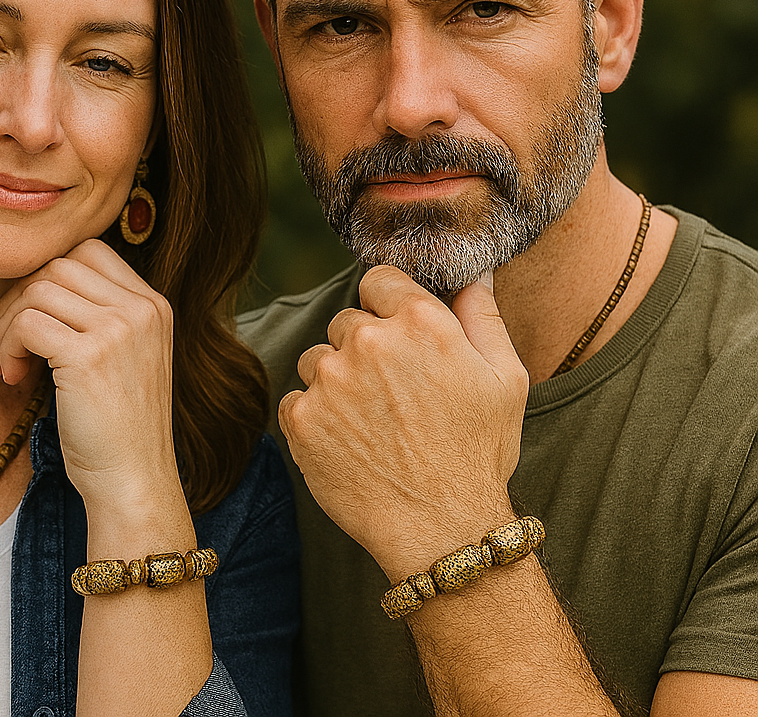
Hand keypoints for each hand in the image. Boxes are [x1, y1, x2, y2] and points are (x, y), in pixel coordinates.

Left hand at [0, 239, 178, 510]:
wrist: (134, 482)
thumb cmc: (118, 429)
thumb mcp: (121, 358)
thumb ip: (94, 317)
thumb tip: (28, 286)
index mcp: (153, 305)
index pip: (90, 252)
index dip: (45, 276)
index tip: (23, 315)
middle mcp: (143, 309)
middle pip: (59, 264)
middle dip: (18, 298)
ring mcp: (120, 329)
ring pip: (39, 290)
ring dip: (7, 325)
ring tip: (6, 366)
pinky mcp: (91, 355)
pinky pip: (28, 324)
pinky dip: (7, 346)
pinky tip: (12, 377)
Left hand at [278, 266, 528, 578]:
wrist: (443, 530)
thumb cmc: (478, 454)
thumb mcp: (505, 378)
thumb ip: (482, 315)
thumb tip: (473, 272)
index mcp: (419, 321)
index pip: (378, 280)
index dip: (387, 306)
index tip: (396, 336)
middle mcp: (368, 341)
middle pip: (346, 322)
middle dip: (364, 349)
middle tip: (392, 395)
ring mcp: (330, 380)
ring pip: (317, 359)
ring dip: (335, 382)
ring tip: (371, 423)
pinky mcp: (303, 418)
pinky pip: (296, 399)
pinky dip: (314, 418)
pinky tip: (348, 443)